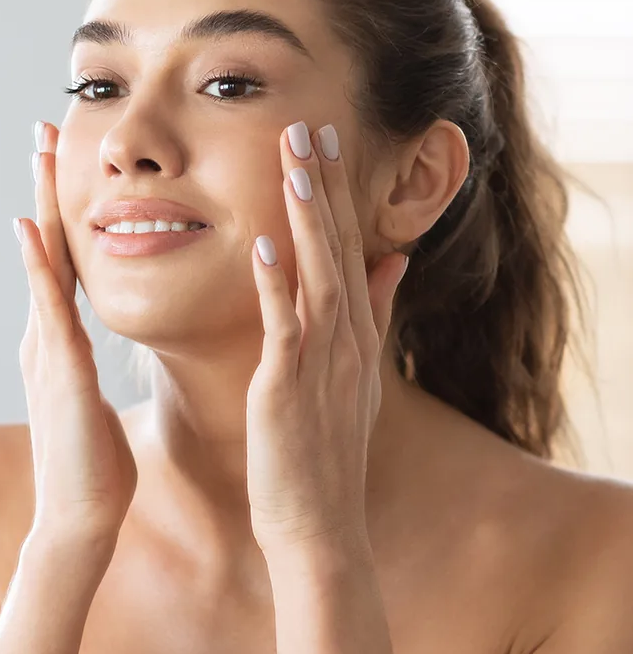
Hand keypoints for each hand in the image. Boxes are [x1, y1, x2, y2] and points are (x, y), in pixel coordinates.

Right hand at [14, 121, 136, 556]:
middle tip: (43, 129)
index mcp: (60, 346)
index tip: (64, 162)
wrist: (80, 521)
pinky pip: (48, 308)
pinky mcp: (59, 371)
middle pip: (44, 249)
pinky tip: (30, 228)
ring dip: (41, 206)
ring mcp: (46, 352)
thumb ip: (87, 372)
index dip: (61, 212)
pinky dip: (38, 266)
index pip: (62, 264)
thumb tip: (91, 353)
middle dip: (45, 188)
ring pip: (42, 264)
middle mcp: (46, 339)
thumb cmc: (97, 472)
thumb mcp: (95, 407)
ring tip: (38, 152)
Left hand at [246, 122, 407, 560]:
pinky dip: (276, 286)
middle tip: (310, 126)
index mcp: (354, 338)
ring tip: (295, 164)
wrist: (316, 527)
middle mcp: (346, 344)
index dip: (338, 196)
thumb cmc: (321, 458)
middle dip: (326, 189)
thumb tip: (390, 262)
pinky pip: (285, 330)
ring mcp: (321, 366)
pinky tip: (264, 245)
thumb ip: (372, 318)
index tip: (325, 143)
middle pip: (339, 251)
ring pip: (319, 278)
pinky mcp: (287, 392)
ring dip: (309, 220)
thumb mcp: (353, 381)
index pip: (349, 252)